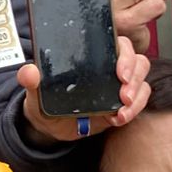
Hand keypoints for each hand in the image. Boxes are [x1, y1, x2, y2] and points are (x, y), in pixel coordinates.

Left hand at [18, 37, 149, 142]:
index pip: (118, 44)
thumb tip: (29, 72)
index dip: (125, 55)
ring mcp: (118, 84)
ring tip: (122, 112)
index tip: (119, 72)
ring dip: (137, 95)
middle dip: (134, 77)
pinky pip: (140, 101)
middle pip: (137, 61)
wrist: (51, 127)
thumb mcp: (35, 90)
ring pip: (142, 80)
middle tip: (124, 95)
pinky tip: (118, 119)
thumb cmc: (46, 100)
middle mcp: (109, 66)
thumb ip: (31, 80)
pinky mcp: (122, 103)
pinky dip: (134, 110)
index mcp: (92, 55)